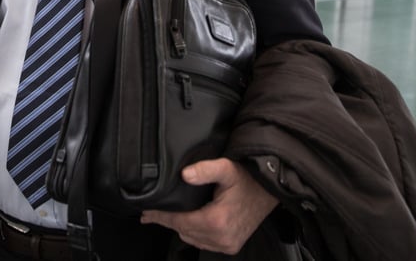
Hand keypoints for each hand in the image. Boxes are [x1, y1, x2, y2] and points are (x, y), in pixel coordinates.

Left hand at [139, 158, 277, 254]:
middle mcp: (221, 237)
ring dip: (180, 228)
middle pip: (183, 231)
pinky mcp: (231, 246)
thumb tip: (184, 174)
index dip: (160, 216)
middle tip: (151, 214)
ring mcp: (227, 244)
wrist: (270, 190)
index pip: (179, 221)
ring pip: (192, 239)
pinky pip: (204, 244)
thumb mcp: (226, 168)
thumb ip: (205, 169)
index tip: (146, 213)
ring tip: (167, 217)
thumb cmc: (248, 178)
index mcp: (216, 221)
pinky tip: (188, 224)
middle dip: (167, 221)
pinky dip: (194, 235)